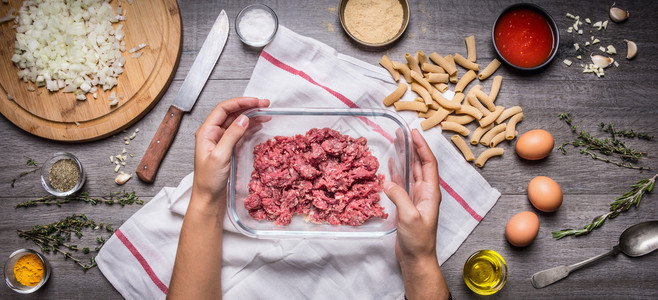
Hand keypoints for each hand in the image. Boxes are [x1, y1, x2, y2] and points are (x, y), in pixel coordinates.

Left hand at [192, 97, 269, 201]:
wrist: (208, 199)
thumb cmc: (209, 180)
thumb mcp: (220, 156)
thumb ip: (231, 136)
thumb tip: (243, 119)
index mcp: (206, 132)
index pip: (223, 109)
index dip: (240, 102)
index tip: (256, 102)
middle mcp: (212, 133)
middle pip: (231, 113)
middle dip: (248, 107)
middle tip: (265, 105)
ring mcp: (220, 140)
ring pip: (237, 122)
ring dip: (251, 116)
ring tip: (266, 113)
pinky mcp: (227, 148)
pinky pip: (239, 132)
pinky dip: (250, 127)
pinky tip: (259, 125)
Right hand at [385, 129, 440, 264]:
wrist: (417, 259)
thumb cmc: (418, 241)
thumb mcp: (409, 217)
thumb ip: (399, 197)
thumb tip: (387, 182)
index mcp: (431, 193)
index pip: (428, 163)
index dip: (422, 147)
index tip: (414, 132)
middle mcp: (425, 192)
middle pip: (420, 164)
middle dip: (412, 147)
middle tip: (402, 132)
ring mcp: (416, 198)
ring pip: (410, 172)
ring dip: (405, 157)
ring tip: (396, 142)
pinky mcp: (407, 205)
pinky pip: (401, 183)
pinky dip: (396, 172)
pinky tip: (391, 164)